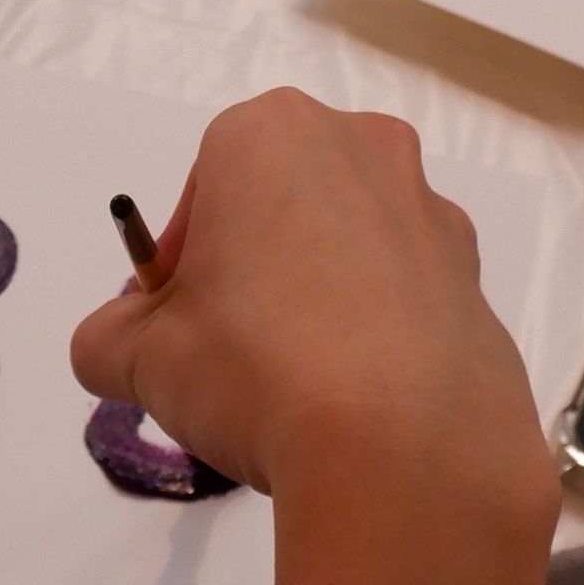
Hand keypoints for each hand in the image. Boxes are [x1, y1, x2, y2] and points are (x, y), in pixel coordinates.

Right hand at [68, 92, 549, 528]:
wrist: (404, 449)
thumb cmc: (255, 368)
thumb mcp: (139, 359)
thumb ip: (108, 340)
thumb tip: (113, 347)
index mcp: (271, 134)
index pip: (205, 179)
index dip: (182, 254)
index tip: (176, 319)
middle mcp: (361, 148)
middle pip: (283, 201)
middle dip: (252, 264)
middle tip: (227, 348)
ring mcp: (430, 212)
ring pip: (348, 244)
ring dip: (316, 296)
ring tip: (294, 386)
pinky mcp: (475, 279)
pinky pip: (404, 295)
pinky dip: (376, 332)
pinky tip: (353, 402)